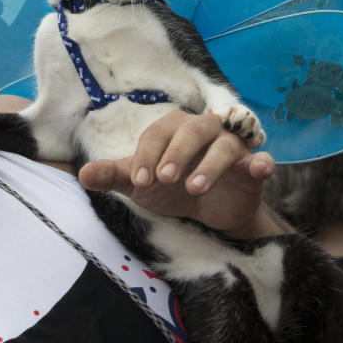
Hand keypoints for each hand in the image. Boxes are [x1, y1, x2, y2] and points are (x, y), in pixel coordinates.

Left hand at [78, 110, 284, 239]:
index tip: (138, 180)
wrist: (207, 214)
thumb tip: (82, 174)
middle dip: (177, 153)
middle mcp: (204, 131)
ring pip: (224, 146)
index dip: (147, 155)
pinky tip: (259, 169)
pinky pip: (260, 161)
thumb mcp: (141, 185)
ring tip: (194, 188)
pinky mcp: (252, 168)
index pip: (158, 134)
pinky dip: (261, 163)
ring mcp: (231, 147)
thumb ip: (114, 176)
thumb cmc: (171, 188)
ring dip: (210, 166)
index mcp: (174, 128)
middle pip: (193, 130)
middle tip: (164, 180)